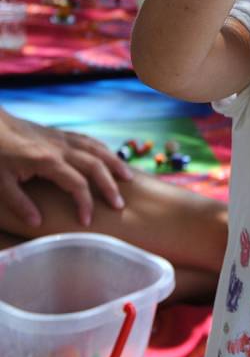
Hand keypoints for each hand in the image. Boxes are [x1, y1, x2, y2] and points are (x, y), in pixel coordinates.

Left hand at [0, 110, 132, 227]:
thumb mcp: (0, 182)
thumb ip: (19, 203)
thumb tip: (37, 223)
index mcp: (47, 161)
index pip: (76, 184)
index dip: (85, 203)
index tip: (87, 222)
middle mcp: (61, 147)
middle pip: (95, 165)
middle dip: (109, 185)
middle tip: (120, 205)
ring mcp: (62, 138)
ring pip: (96, 149)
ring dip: (114, 163)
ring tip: (128, 178)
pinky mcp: (60, 133)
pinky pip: (88, 140)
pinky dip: (103, 150)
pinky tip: (109, 157)